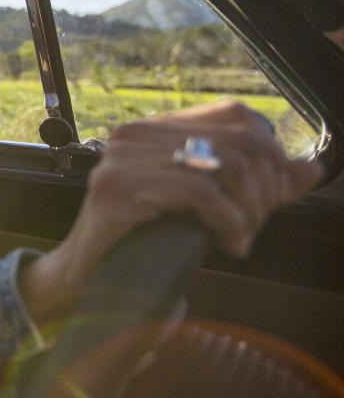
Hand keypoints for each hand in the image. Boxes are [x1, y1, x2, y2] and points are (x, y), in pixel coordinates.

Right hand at [22, 100, 321, 321]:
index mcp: (154, 128)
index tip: (271, 199)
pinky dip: (229, 221)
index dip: (270, 156)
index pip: (236, 117)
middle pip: (238, 142)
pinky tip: (228, 243)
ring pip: (224, 167)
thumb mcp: (205, 207)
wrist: (86, 280)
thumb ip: (256, 186)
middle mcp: (134, 134)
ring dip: (249, 210)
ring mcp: (121, 159)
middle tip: (254, 226)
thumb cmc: (143, 243)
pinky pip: (199, 193)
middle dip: (265, 190)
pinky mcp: (115, 189)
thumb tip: (311, 169)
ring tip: (240, 236)